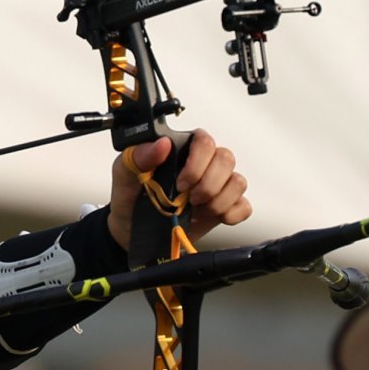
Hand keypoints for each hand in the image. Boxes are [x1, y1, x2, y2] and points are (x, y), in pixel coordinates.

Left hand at [106, 129, 250, 250]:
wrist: (130, 229)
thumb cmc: (129, 196)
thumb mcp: (124, 173)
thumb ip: (140, 155)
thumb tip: (162, 144)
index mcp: (181, 149)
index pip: (205, 141)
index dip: (198, 162)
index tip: (181, 183)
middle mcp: (203, 164)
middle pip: (226, 159)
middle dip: (209, 183)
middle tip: (189, 198)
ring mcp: (215, 186)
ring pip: (238, 182)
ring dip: (220, 199)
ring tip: (199, 209)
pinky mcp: (223, 207)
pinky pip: (244, 206)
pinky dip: (233, 213)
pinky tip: (215, 217)